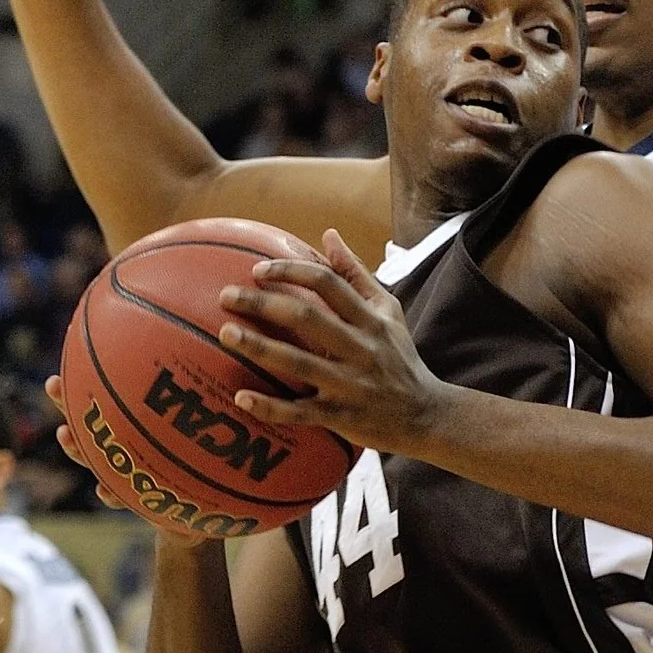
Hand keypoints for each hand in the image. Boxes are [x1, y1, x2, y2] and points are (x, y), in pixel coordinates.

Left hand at [220, 234, 454, 456]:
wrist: (426, 415)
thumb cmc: (400, 357)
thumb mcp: (388, 311)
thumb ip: (356, 273)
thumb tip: (328, 234)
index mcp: (370, 320)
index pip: (328, 284)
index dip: (290, 272)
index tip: (257, 270)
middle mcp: (361, 349)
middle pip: (308, 319)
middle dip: (264, 305)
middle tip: (226, 296)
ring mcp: (351, 385)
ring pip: (299, 364)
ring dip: (259, 348)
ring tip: (225, 334)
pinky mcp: (342, 418)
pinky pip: (301, 413)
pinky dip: (271, 407)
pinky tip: (241, 397)